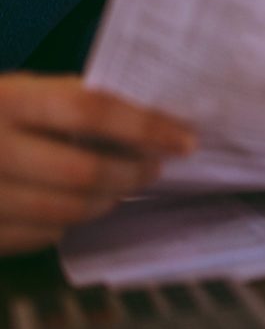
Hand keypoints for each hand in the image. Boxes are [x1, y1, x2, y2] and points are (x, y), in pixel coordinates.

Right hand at [0, 74, 194, 254]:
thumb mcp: (16, 92)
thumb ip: (68, 102)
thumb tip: (148, 117)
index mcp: (6, 100)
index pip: (90, 110)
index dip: (145, 126)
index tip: (184, 138)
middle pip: (83, 172)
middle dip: (132, 172)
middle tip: (154, 167)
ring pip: (66, 211)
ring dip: (105, 200)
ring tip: (120, 186)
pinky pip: (38, 236)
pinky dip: (65, 223)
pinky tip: (70, 206)